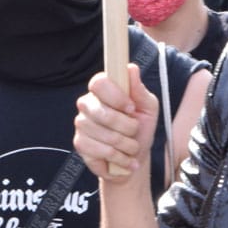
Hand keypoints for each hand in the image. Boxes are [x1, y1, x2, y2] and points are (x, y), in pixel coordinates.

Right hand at [74, 63, 157, 184]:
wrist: (135, 158)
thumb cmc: (141, 129)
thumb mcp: (148, 108)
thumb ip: (139, 89)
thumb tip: (131, 68)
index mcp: (103, 90)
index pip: (99, 83)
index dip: (116, 96)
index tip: (131, 108)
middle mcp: (87, 104)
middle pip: (103, 112)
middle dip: (127, 126)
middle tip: (134, 131)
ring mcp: (81, 123)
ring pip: (104, 134)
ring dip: (126, 144)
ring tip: (131, 147)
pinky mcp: (80, 143)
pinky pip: (101, 150)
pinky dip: (119, 157)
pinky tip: (124, 158)